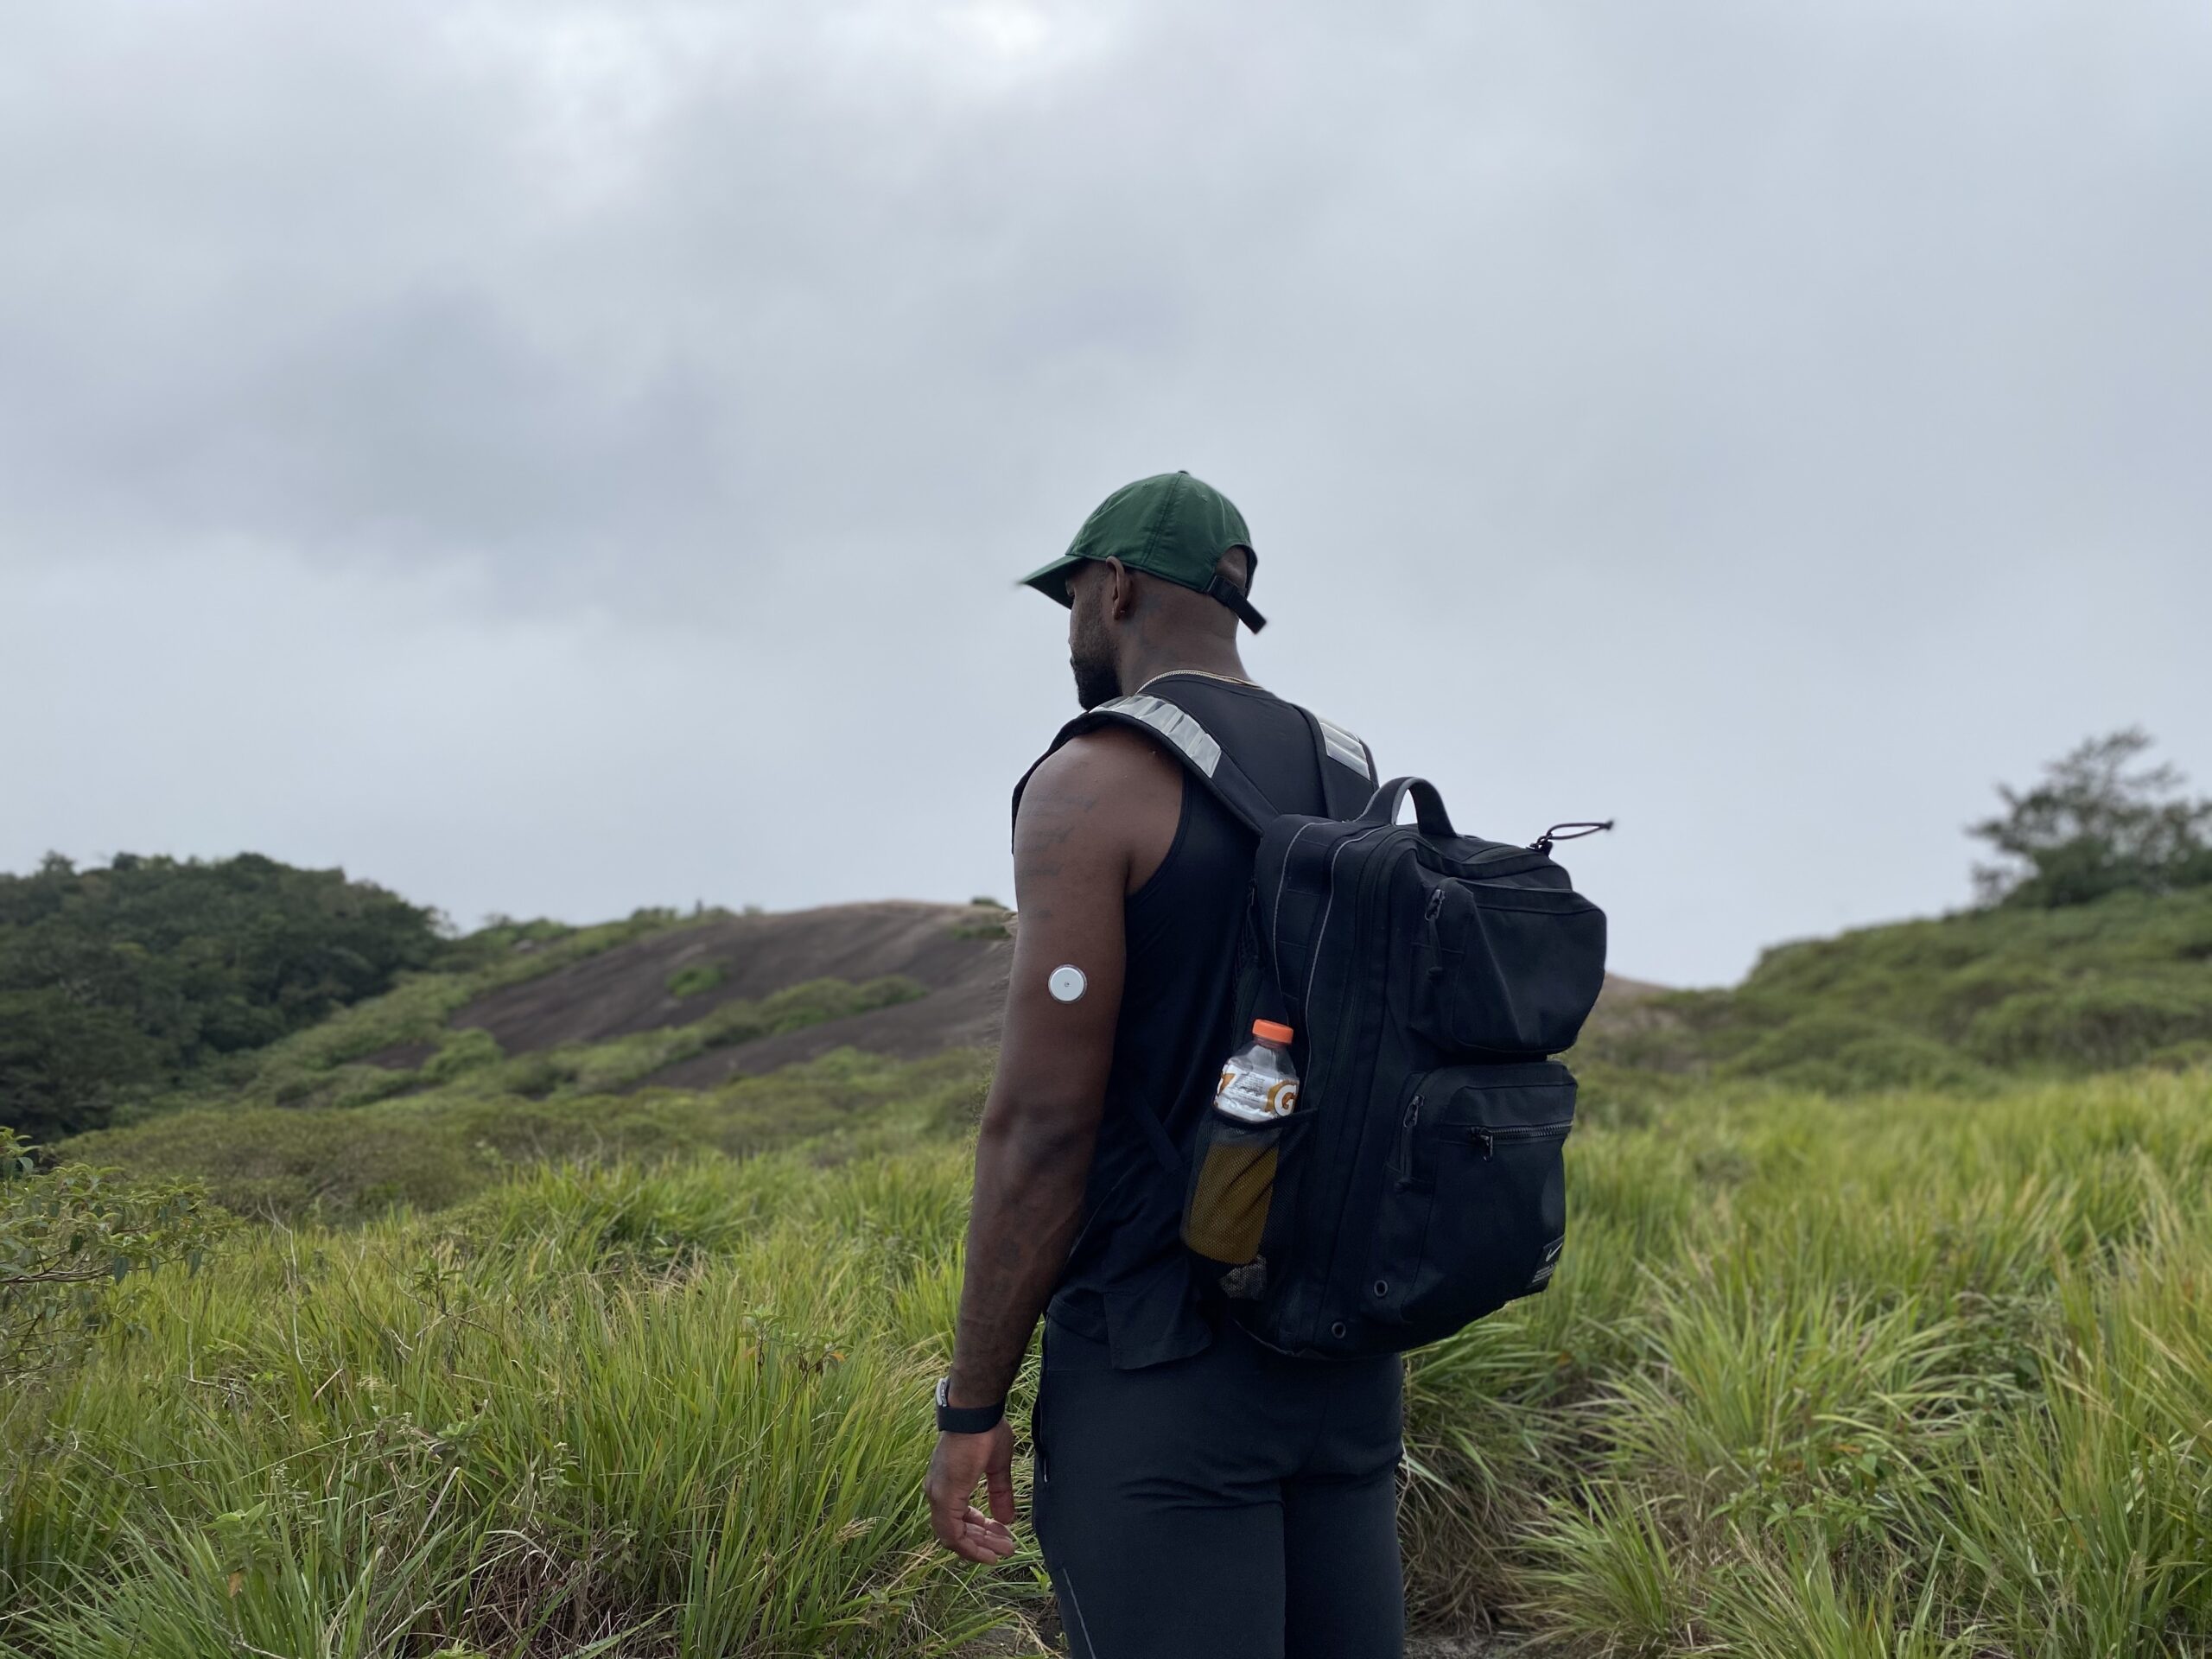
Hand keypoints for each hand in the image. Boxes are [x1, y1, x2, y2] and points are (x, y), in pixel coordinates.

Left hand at [924, 1421, 1017, 1563]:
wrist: (976, 1412)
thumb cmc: (985, 1431)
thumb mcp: (996, 1467)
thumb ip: (998, 1493)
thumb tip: (1006, 1519)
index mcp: (947, 1485)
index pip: (958, 1521)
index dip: (979, 1534)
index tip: (1000, 1538)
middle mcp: (937, 1493)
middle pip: (956, 1531)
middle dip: (983, 1543)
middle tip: (1007, 1547)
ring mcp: (938, 1495)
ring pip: (954, 1536)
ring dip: (979, 1546)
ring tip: (1005, 1549)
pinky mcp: (944, 1496)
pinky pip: (952, 1533)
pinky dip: (970, 1545)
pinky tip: (989, 1550)